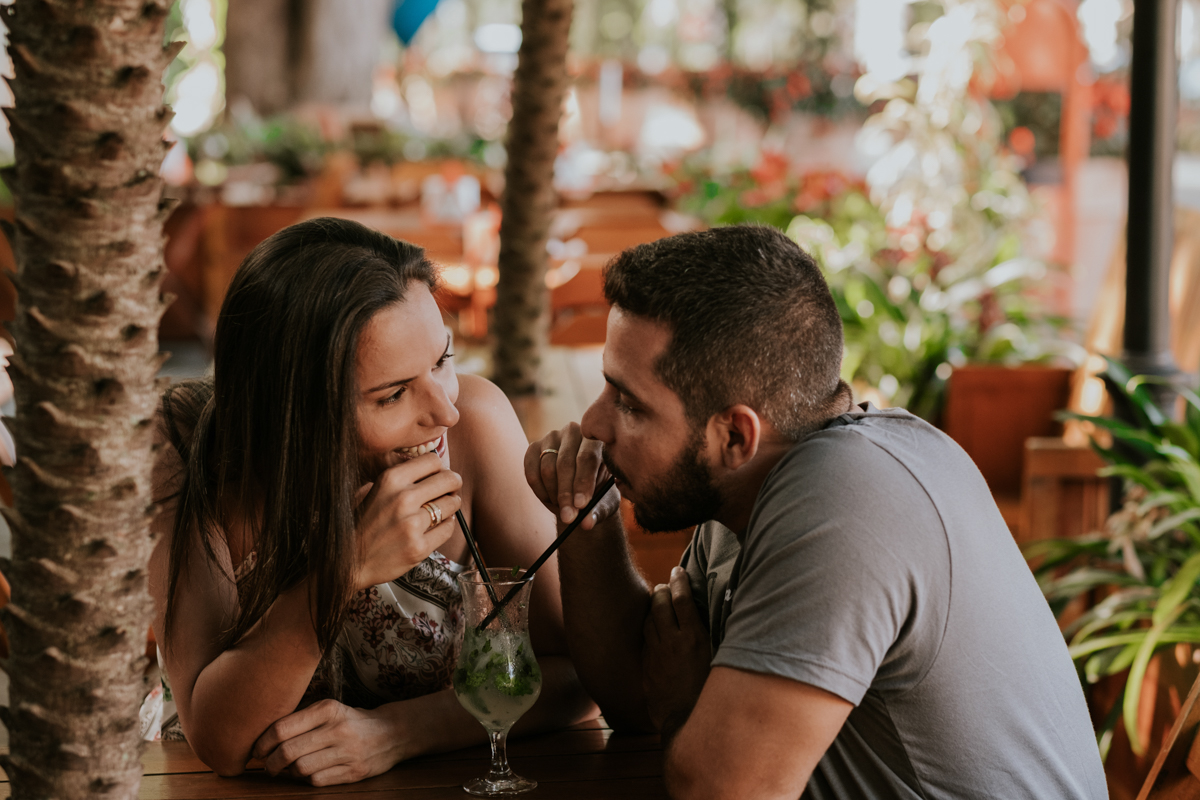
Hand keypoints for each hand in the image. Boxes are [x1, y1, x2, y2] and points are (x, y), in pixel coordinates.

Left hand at [252, 699, 397, 785]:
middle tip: (267, 765)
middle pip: (288, 751)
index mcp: (328, 709)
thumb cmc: (351, 721)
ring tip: (287, 769)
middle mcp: (337, 729)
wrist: (392, 732)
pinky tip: (309, 772)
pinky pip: (317, 780)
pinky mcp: (354, 771)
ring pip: (300, 769)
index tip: (258, 750)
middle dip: (270, 763)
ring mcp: (347, 752)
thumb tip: (264, 737)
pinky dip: (307, 779)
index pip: (282, 728)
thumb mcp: (329, 710)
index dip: (263, 743)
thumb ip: (301, 719)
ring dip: (288, 772)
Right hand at [355, 453, 461, 589]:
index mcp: (391, 480)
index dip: (440, 468)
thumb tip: (430, 469)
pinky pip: (448, 528)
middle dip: (453, 484)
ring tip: (443, 509)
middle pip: (449, 480)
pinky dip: (446, 526)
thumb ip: (399, 478)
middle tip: (451, 490)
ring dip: (451, 505)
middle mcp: (403, 499)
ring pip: (452, 504)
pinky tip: (436, 526)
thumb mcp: (372, 490)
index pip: (433, 461)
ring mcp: (412, 524)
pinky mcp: (419, 547)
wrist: (347, 561)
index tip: (440, 474)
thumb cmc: (361, 524)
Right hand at [524, 422, 618, 529]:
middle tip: (569, 518)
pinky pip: (531, 472)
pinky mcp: (534, 447)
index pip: (588, 458)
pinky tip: (550, 500)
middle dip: (566, 494)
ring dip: (554, 495)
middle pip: (565, 464)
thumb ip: (596, 511)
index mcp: (597, 440)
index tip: (581, 506)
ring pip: (547, 469)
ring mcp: (551, 437)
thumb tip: (586, 523)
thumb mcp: (603, 503)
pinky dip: (539, 491)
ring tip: (563, 508)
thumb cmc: (597, 493)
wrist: (578, 488)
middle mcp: (574, 432)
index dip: (583, 482)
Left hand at [643, 567, 711, 734]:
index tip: (678, 571)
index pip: (682, 599)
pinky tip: (653, 626)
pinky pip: (645, 638)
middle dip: (662, 589)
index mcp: (695, 638)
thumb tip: (716, 617)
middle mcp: (673, 642)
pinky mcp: (647, 665)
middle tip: (666, 584)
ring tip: (658, 599)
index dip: (679, 581)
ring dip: (653, 606)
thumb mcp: (720, 661)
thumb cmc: (712, 693)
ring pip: (649, 619)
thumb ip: (714, 638)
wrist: (687, 723)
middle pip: (661, 603)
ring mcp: (657, 653)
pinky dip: (648, 627)